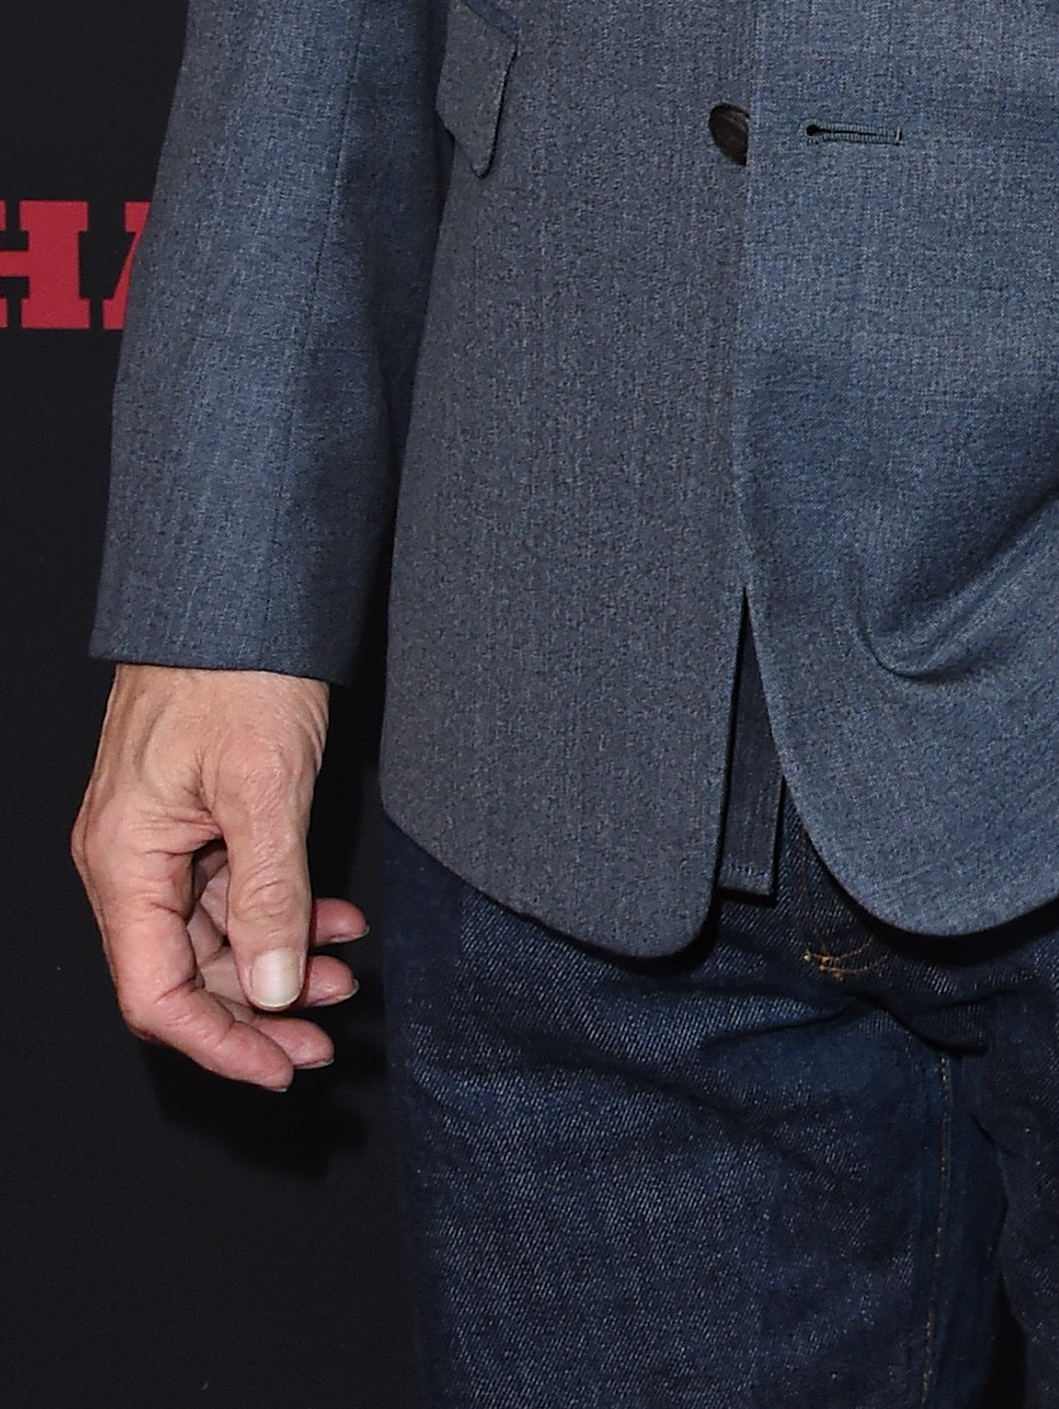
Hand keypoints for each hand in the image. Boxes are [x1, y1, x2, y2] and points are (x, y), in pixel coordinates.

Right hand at [74, 664, 363, 1091]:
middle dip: (254, 1012)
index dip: (218, 1042)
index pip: (156, 993)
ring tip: (345, 978)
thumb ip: (267, 892)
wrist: (237, 581)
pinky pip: (229, 886)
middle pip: (183, 972)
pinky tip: (334, 920)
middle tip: (326, 1039)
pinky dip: (281, 909)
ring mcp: (160, 835)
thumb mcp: (265, 784)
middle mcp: (129, 858)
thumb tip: (268, 990)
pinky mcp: (194, 810)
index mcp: (123, 862)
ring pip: (212, 933)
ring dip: (275, 962)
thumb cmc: (238, 667)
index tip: (281, 1066)